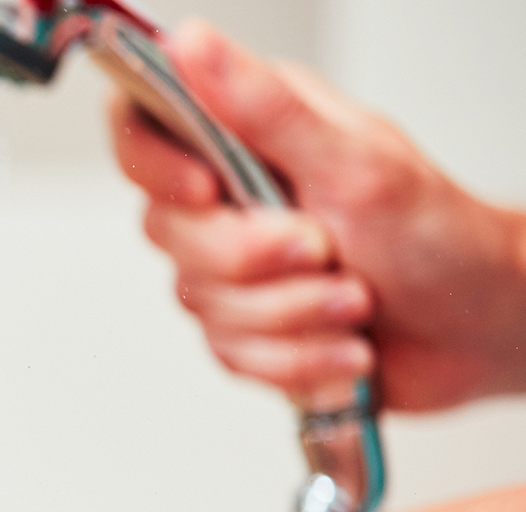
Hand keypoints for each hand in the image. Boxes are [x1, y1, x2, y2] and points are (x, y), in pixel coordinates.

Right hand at [110, 19, 525, 410]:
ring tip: (354, 301)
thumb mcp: (353, 161)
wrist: (480, 327)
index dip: (153, 166)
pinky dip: (295, 359)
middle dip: (252, 261)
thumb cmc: (439, 235)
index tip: (205, 192)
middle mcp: (231, 193)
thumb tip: (192, 43)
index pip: (142, 125)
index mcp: (249, 132)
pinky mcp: (244, 325)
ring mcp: (234, 264)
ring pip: (201, 302)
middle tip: (324, 250)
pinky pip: (228, 354)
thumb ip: (262, 108)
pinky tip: (342, 343)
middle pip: (167, 231)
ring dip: (291, 316)